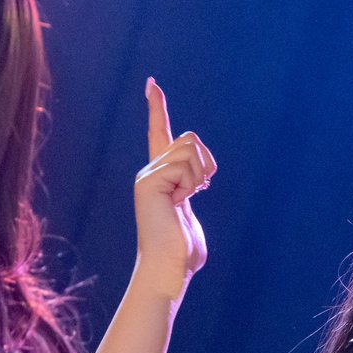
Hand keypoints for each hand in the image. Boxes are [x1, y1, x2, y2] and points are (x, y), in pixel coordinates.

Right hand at [133, 78, 216, 301]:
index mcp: (160, 177)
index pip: (159, 135)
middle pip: (190, 139)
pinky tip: (179, 203)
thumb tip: (201, 177)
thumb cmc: (183, 252)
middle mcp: (149, 171)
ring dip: (199, 175)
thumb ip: (192, 189)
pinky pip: (184, 166)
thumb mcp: (191, 214)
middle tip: (198, 192)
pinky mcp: (148, 182)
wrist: (168, 268)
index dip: (156, 109)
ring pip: (190, 149)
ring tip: (187, 200)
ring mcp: (147, 176)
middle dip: (205, 163)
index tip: (152, 83)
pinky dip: (191, 184)